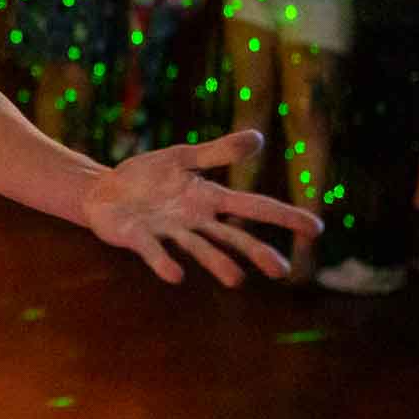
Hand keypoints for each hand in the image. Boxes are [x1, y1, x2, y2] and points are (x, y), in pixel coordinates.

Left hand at [81, 130, 322, 285]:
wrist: (102, 192)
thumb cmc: (146, 177)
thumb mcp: (182, 157)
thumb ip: (217, 152)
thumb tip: (258, 138)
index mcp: (209, 199)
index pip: (253, 207)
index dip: (284, 216)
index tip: (316, 229)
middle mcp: (194, 221)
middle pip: (232, 237)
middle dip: (256, 252)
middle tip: (282, 270)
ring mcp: (168, 232)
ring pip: (199, 249)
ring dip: (218, 263)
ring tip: (237, 280)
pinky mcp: (139, 238)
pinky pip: (154, 251)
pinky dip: (164, 262)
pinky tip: (176, 274)